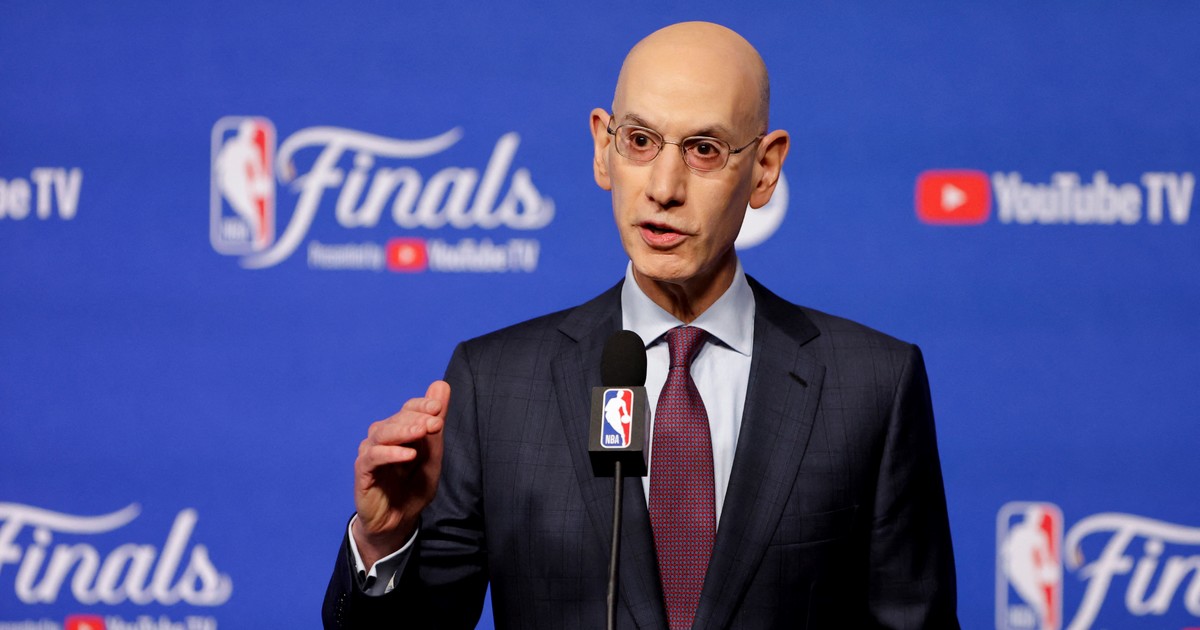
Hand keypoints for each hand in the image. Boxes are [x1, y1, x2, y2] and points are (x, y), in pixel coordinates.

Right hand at [352, 380, 449, 566]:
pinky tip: (408, 454)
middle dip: (417, 418)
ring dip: (403, 430)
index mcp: (400, 432)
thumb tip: (442, 385)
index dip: (421, 404)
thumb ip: (435, 426)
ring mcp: (370, 453)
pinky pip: (373, 457)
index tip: (437, 406)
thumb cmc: (412, 489)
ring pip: (382, 433)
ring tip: (421, 433)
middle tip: (435, 423)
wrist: (396, 522)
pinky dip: (391, 453)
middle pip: (396, 419)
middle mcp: (382, 438)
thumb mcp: (432, 458)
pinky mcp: (362, 471)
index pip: (408, 408)